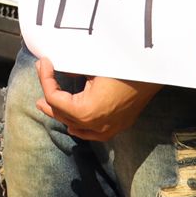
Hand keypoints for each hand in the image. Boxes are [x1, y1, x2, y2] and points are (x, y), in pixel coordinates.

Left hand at [35, 57, 159, 140]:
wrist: (153, 71)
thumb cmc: (123, 66)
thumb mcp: (92, 66)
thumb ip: (71, 70)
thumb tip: (57, 67)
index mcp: (86, 110)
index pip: (55, 98)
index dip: (45, 79)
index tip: (43, 63)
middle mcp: (95, 125)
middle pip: (62, 113)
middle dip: (48, 97)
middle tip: (42, 80)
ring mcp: (108, 129)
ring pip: (75, 125)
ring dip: (61, 113)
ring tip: (48, 103)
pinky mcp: (118, 126)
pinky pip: (92, 133)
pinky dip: (79, 127)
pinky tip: (72, 124)